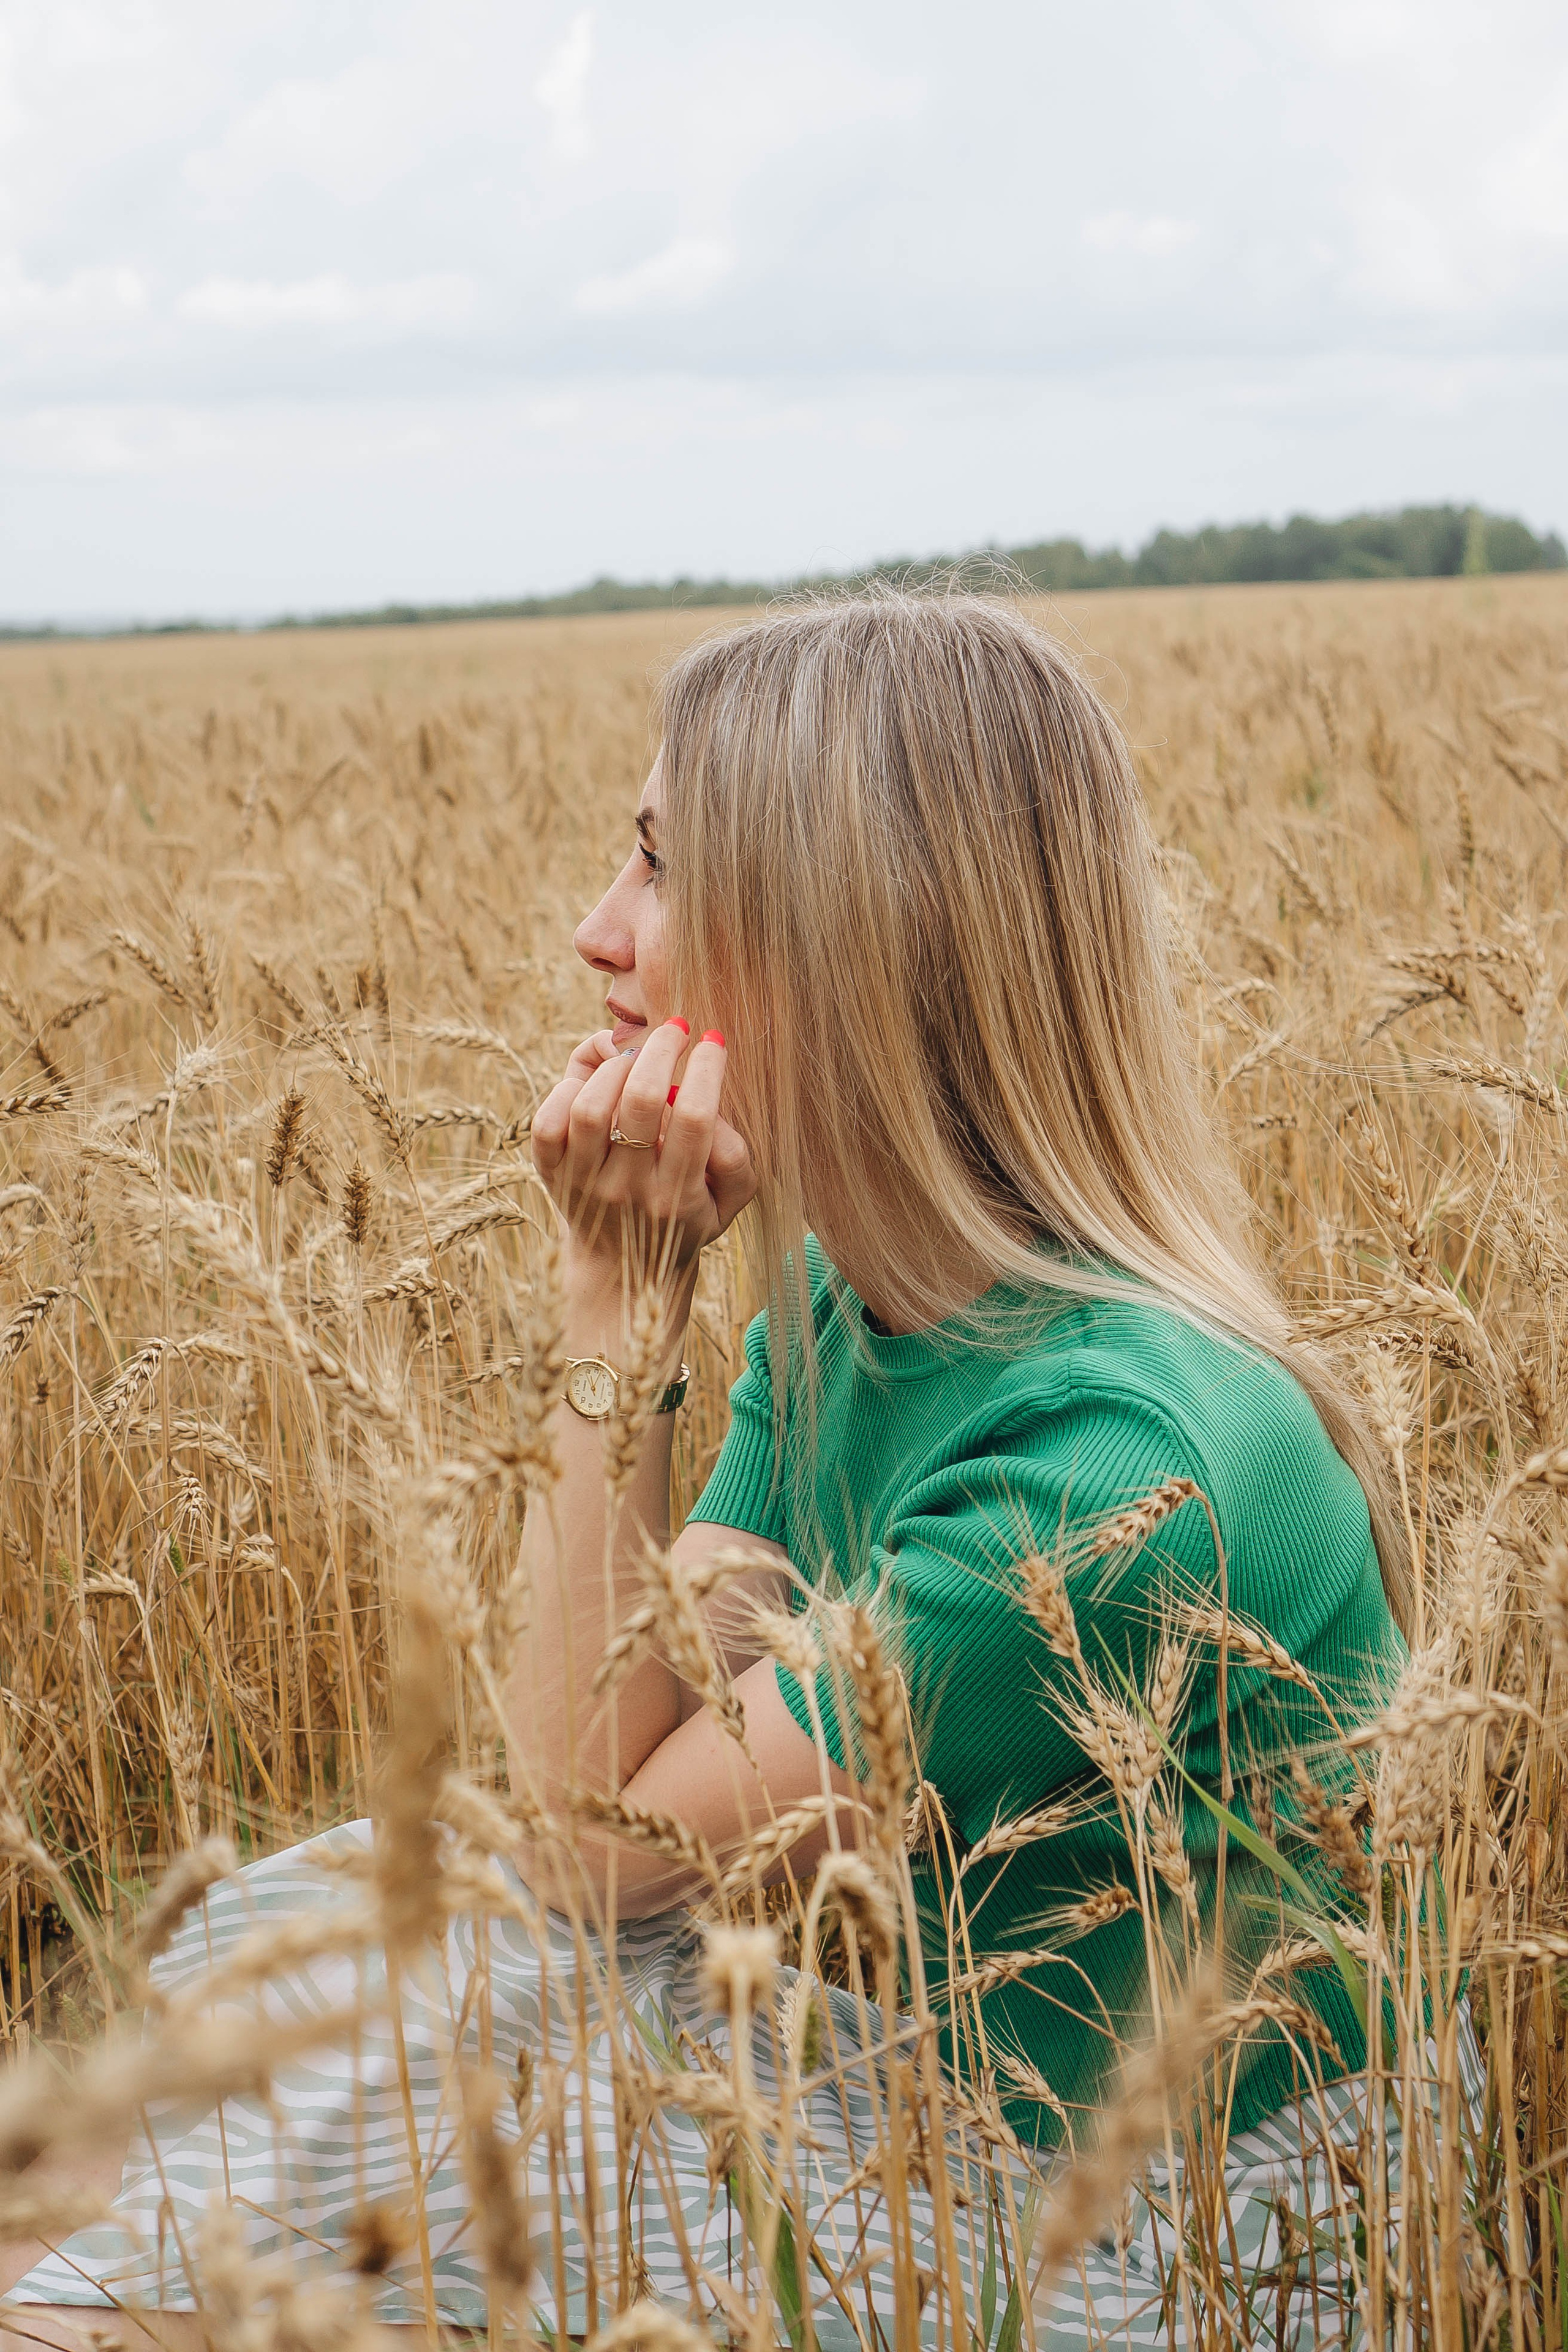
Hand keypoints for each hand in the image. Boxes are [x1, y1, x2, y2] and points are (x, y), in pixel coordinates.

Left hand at [531, 1020, 756, 1276]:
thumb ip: (735, 1156)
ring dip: (617, 1066)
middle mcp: (627, 1189)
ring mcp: (583, 1182)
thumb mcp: (728, 1201)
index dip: (706, 1069)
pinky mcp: (551, 1173)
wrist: (622, 1270)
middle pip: (642, 1101)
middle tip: (676, 1028)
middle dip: (662, 1050)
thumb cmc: (685, 1220)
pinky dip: (566, 1090)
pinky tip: (592, 1083)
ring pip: (591, 1106)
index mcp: (677, 1195)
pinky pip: (548, 1123)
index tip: (713, 1040)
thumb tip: (707, 1103)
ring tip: (635, 1057)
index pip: (695, 1119)